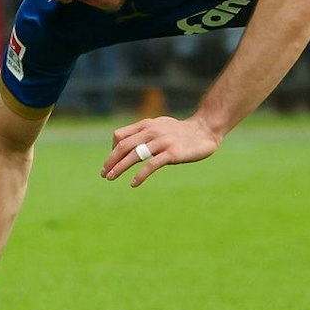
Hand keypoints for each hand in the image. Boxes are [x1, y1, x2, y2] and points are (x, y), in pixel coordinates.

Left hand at [103, 114, 221, 186]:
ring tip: (110, 178)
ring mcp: (162, 142)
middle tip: (103, 174)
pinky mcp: (172, 153)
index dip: (112, 150)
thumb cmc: (181, 131)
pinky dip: (140, 175)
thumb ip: (145, 132)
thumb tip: (127, 143)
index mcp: (147, 125)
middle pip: (123, 146)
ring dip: (119, 168)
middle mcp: (151, 131)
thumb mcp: (160, 126)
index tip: (110, 162)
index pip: (120, 136)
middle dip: (110, 161)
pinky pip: (151, 165)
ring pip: (134, 155)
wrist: (205, 130)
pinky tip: (133, 183)